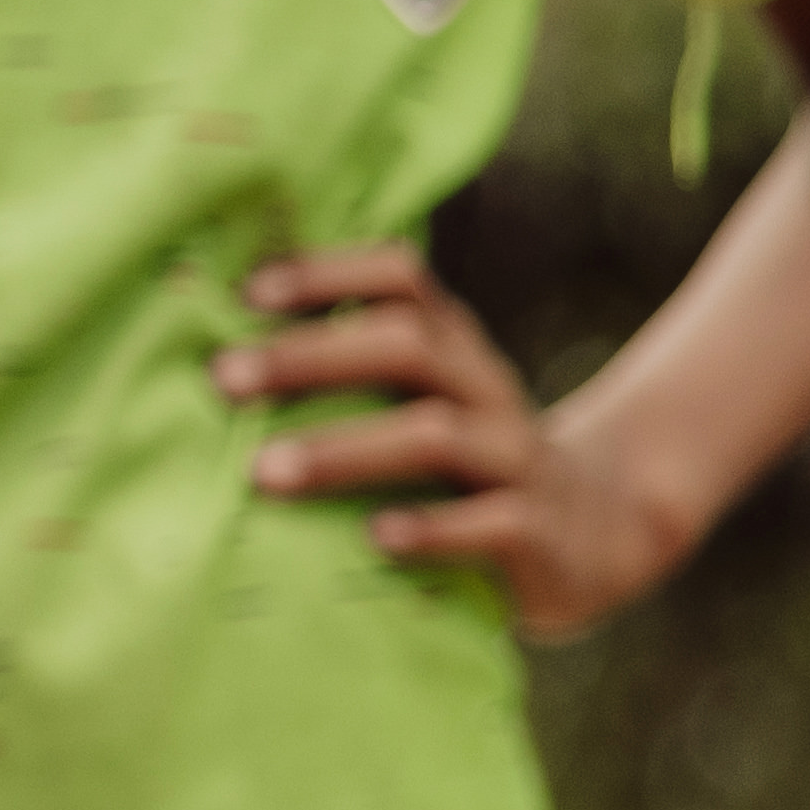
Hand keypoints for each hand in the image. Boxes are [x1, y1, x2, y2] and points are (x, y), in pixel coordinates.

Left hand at [222, 241, 691, 636]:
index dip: (328, 273)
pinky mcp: (540, 532)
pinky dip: (432, 529)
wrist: (603, 533)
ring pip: (435, 434)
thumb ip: (345, 380)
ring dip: (344, 449)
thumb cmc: (465, 467)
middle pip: (408, 344)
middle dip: (310, 355)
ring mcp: (518, 459)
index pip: (402, 281)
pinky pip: (492, 522)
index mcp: (451, 349)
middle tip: (222, 379)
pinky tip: (377, 537)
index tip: (245, 292)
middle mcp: (485, 390)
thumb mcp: (418, 407)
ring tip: (264, 472)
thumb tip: (206, 359)